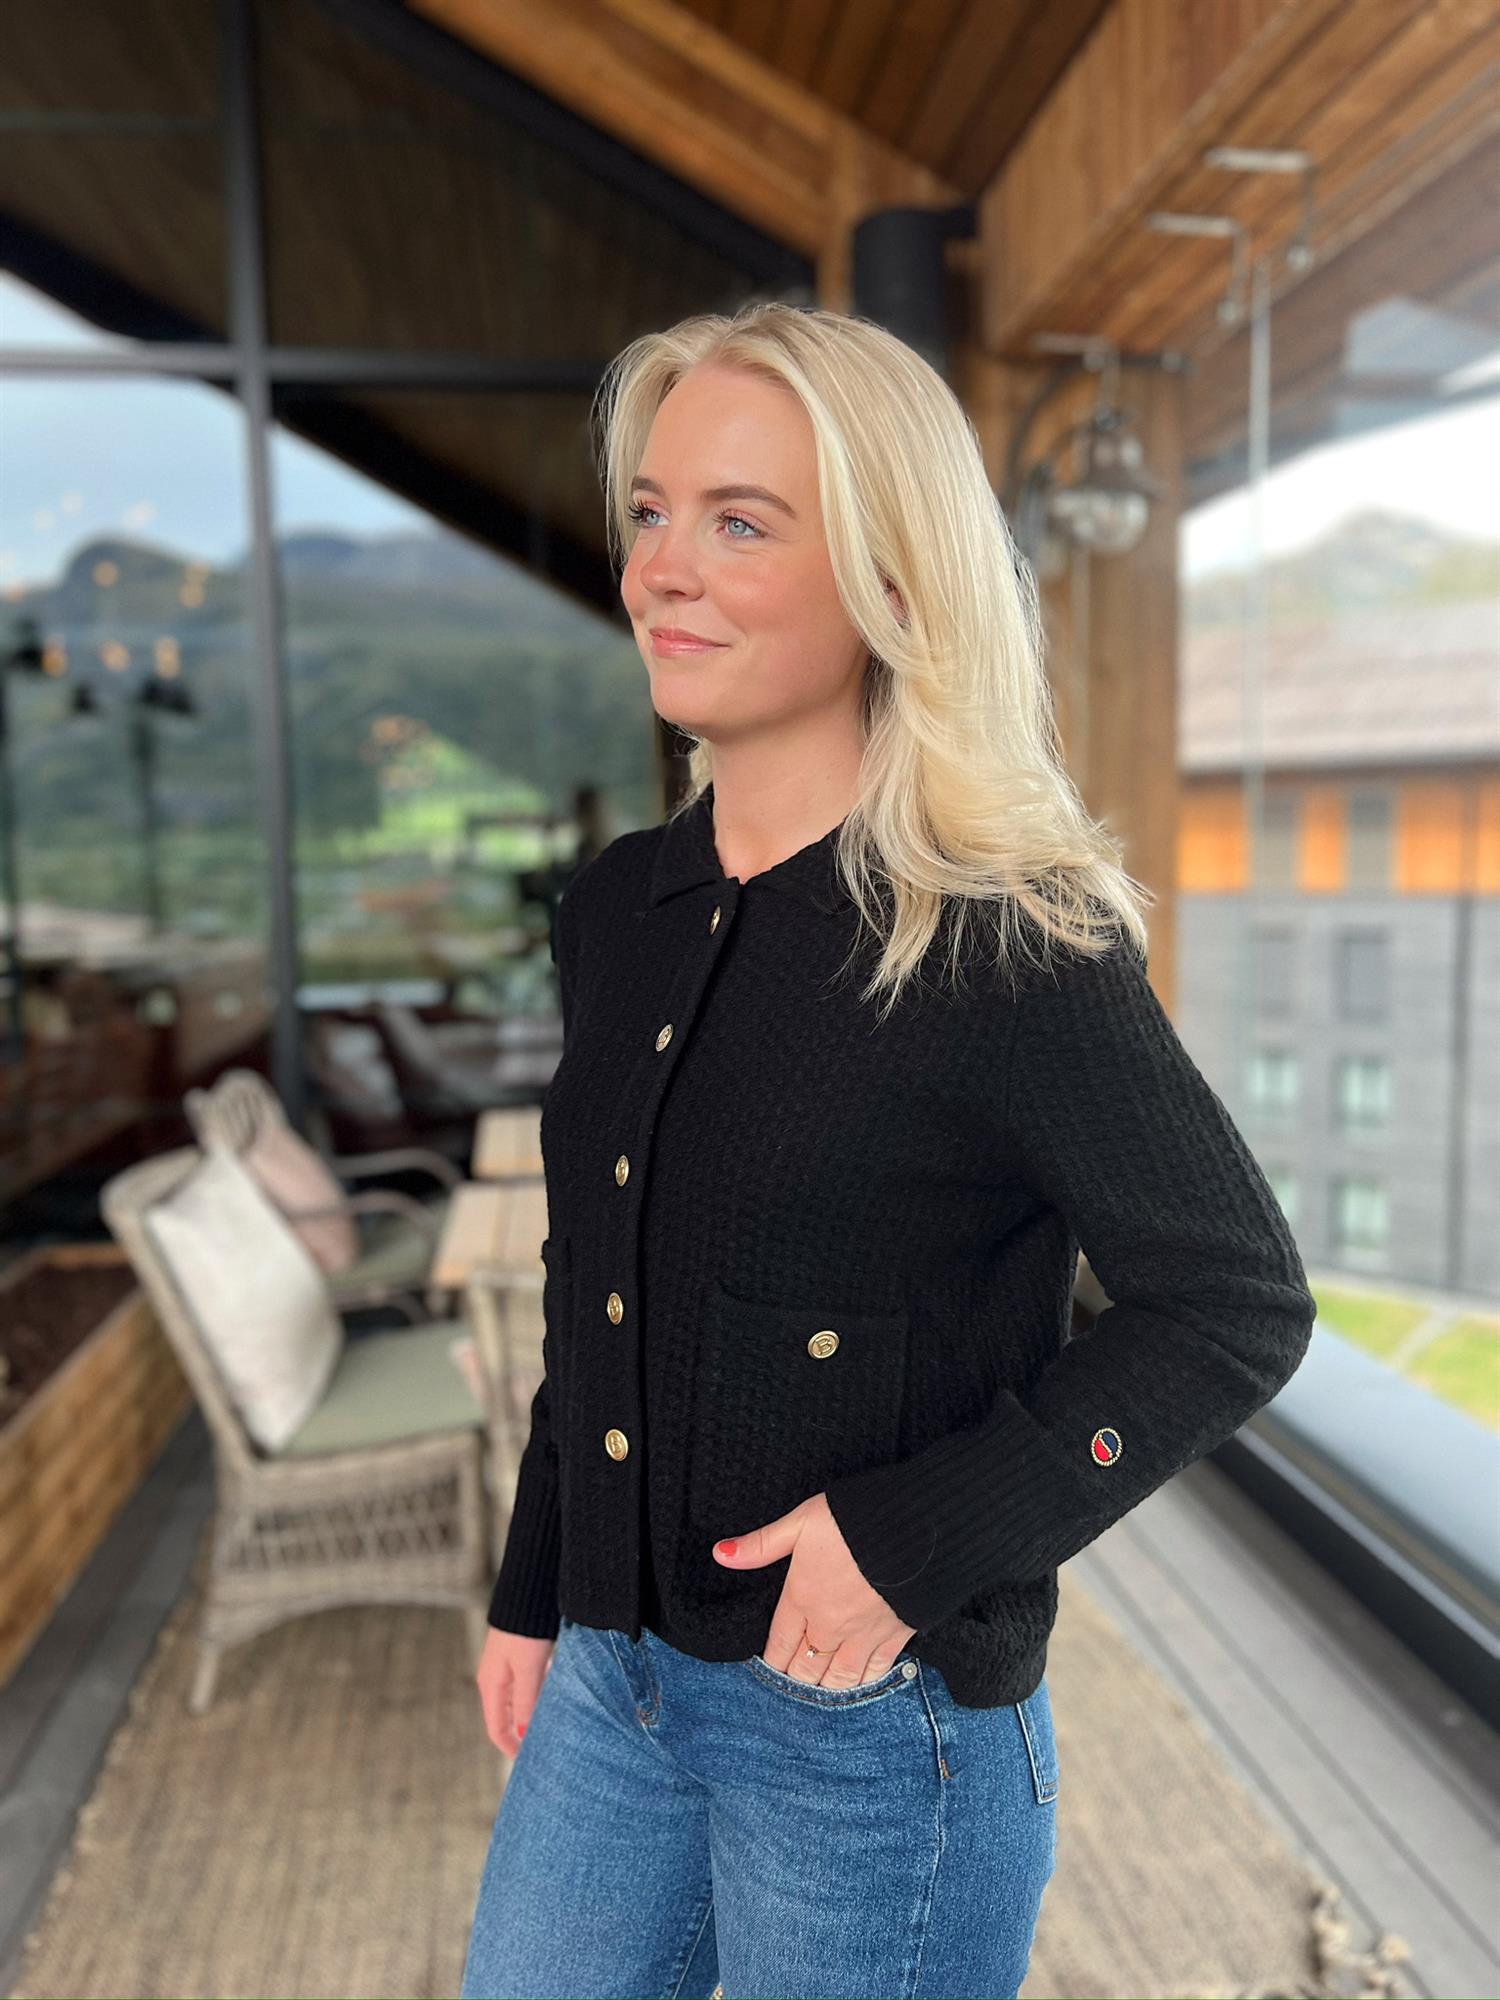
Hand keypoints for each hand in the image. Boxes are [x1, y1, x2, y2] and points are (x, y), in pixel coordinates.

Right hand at [475, 1626, 555, 1756]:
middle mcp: (495, 1678)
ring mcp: (506, 1666)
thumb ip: (527, 1703)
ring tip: (554, 1725)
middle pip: (507, 1716)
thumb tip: (525, 1735)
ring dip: (533, 1713)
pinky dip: (539, 1694)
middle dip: (523, 1733)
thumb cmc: (525, 1631)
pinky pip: (528, 1684)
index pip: (496, 1729)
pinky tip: (556, 1695)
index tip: (529, 1762)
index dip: (511, 1748)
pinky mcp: (519, 1656)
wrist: (528, 1592)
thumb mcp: (528, 1670)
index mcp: (491, 1685)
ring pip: (519, 1700)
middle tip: (545, 1746)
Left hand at [711, 1491, 917, 1688]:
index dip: (772, 1661)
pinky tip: (856, 1684)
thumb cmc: (854, 1519)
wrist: (917, 1529)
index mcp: (801, 1598)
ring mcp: (863, 1635)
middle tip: (792, 1682)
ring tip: (818, 1691)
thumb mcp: (801, 1521)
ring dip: (825, 1686)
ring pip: (837, 1678)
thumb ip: (761, 1544)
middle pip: (805, 1668)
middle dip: (796, 1677)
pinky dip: (862, 1682)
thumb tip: (720, 1553)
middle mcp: (828, 1625)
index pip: (778, 1644)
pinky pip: (873, 1673)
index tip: (769, 1669)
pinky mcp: (894, 1636)